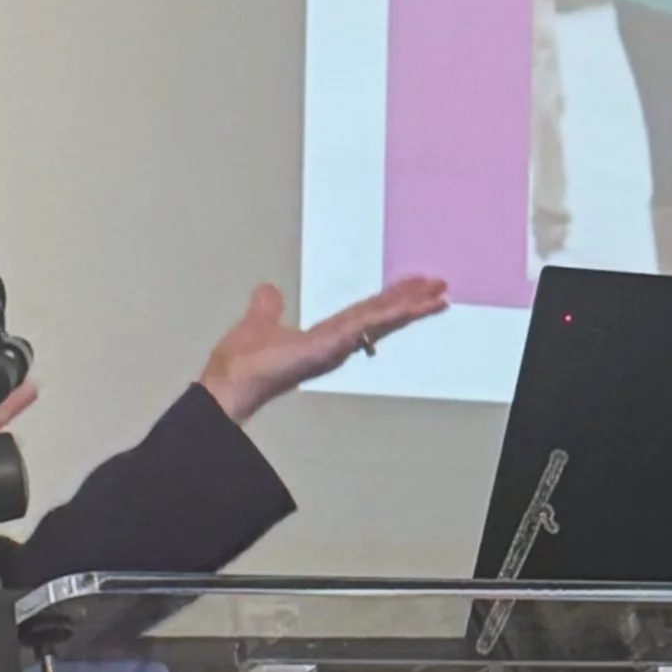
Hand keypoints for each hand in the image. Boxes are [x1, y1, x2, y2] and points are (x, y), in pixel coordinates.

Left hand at [197, 276, 448, 424]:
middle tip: (440, 287)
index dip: (391, 300)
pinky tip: (409, 304)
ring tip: (438, 293)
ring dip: (410, 305)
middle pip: (381, 315)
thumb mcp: (258, 321)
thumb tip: (268, 290)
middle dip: (411, 300)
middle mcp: (334, 342)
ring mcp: (335, 346)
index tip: (414, 287)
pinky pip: (365, 324)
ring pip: (380, 319)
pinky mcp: (330, 346)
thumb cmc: (242, 363)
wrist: (230, 384)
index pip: (365, 313)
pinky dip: (389, 313)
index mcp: (323, 336)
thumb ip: (267, 307)